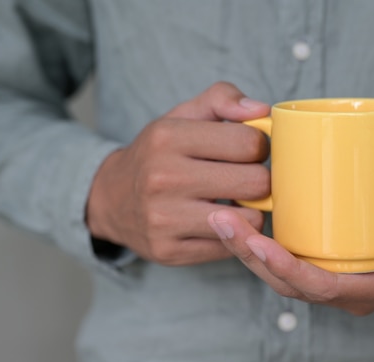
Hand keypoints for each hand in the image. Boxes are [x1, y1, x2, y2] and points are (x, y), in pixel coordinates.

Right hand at [86, 82, 270, 265]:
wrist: (111, 199)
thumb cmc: (159, 154)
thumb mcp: (182, 115)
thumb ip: (222, 99)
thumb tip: (261, 110)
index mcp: (168, 137)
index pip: (249, 142)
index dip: (259, 147)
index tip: (249, 152)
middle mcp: (162, 178)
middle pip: (256, 182)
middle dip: (260, 180)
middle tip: (246, 179)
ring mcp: (164, 219)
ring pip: (249, 220)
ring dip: (252, 211)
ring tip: (237, 202)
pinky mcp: (169, 250)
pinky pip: (230, 246)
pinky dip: (233, 234)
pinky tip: (220, 223)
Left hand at [208, 208, 373, 314]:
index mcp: (369, 293)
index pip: (318, 287)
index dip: (287, 269)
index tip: (259, 244)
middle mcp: (343, 290)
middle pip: (286, 280)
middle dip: (251, 255)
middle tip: (222, 221)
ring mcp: (334, 275)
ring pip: (279, 270)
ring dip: (246, 247)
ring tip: (220, 217)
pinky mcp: (329, 258)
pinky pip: (287, 256)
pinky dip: (261, 240)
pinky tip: (242, 216)